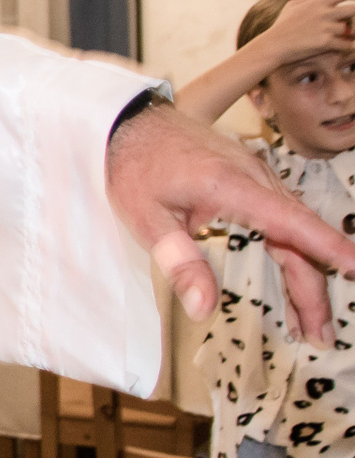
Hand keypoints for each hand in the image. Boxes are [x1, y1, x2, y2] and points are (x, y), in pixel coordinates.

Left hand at [107, 104, 354, 345]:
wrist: (130, 123)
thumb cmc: (136, 166)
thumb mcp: (145, 217)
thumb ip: (178, 260)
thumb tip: (203, 307)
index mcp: (231, 185)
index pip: (290, 221)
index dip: (326, 247)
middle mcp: (255, 180)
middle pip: (298, 238)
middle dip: (314, 289)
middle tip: (320, 334)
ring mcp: (256, 180)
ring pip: (295, 233)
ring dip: (307, 277)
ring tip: (312, 323)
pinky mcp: (251, 184)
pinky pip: (283, 222)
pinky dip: (294, 254)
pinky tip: (296, 282)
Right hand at [256, 0, 354, 65]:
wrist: (273, 46)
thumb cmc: (281, 27)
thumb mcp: (290, 6)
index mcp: (317, 3)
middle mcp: (323, 13)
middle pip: (353, 9)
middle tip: (352, 22)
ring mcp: (324, 28)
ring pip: (349, 30)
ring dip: (349, 35)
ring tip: (344, 38)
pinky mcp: (324, 42)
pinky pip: (345, 45)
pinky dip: (346, 47)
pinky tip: (342, 48)